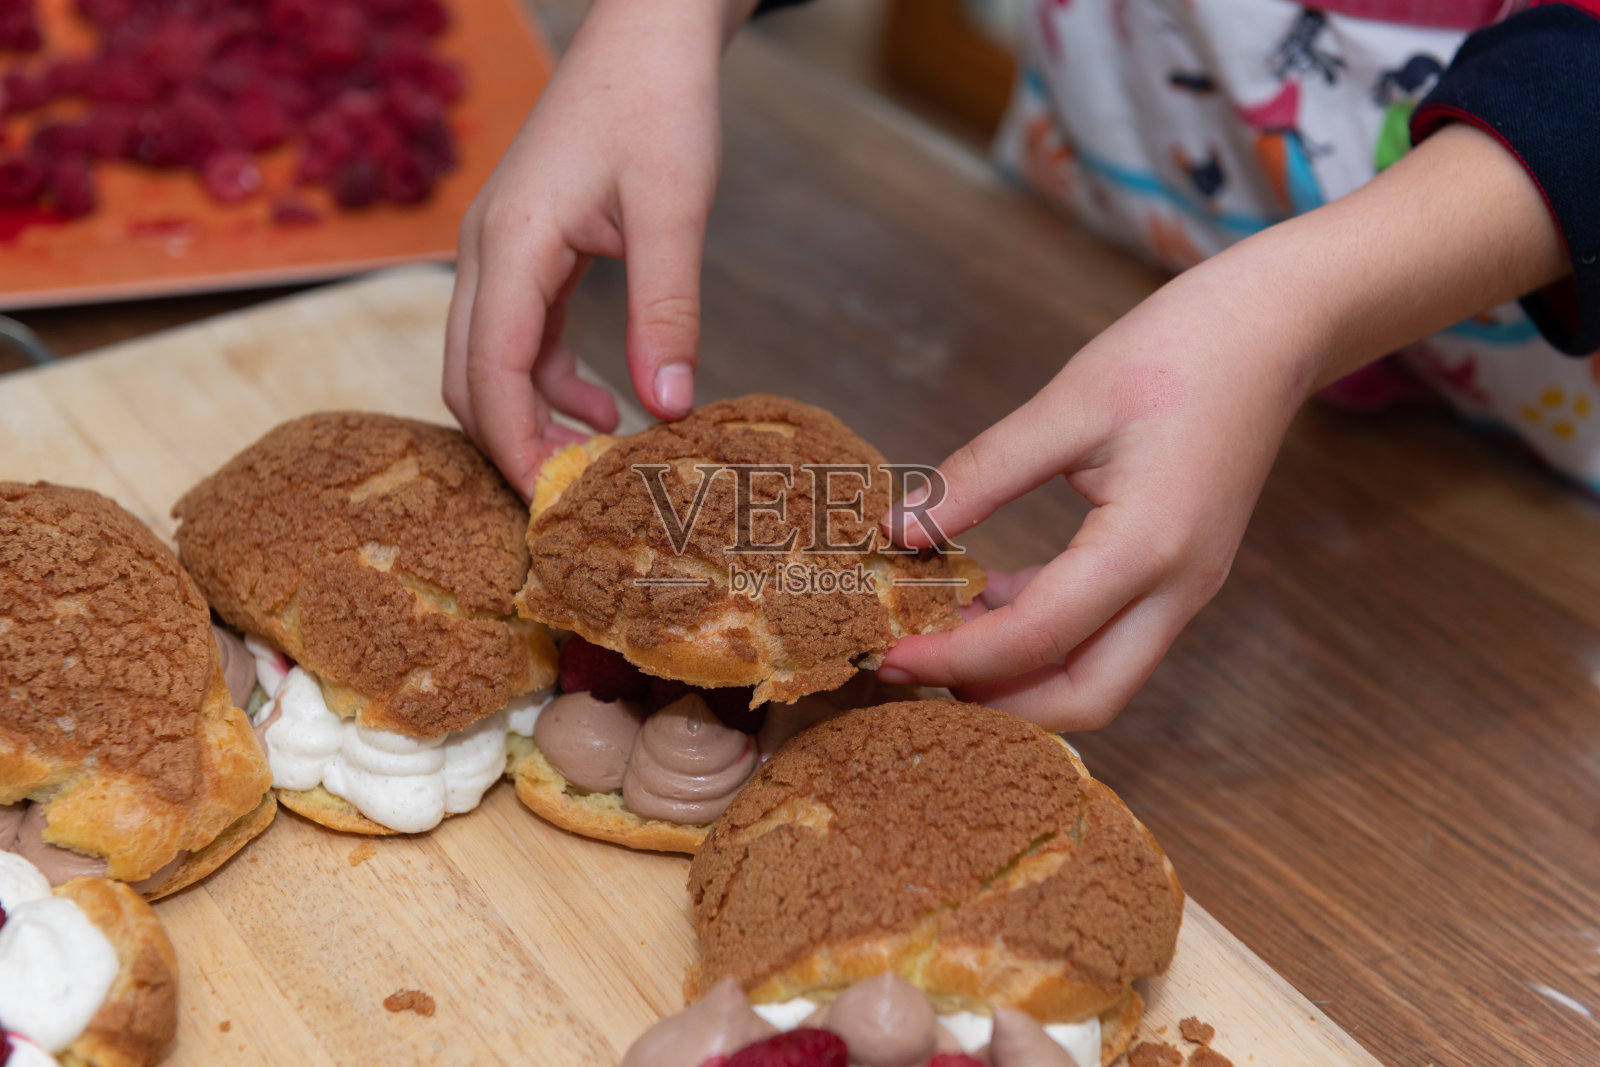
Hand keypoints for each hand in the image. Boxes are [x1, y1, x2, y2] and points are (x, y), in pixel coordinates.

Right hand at [445, 0, 748, 495]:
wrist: (646, 34)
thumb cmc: (657, 104)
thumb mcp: (673, 210)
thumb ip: (668, 310)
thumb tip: (667, 409)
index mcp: (510, 242)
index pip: (490, 373)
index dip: (515, 447)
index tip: (555, 506)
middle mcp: (486, 249)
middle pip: (468, 377)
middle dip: (510, 444)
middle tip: (571, 504)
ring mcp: (499, 249)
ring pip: (486, 360)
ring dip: (530, 417)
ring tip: (596, 463)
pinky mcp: (525, 249)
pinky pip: (517, 335)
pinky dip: (549, 380)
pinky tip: (604, 406)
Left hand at [877, 122, 1566, 730]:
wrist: (1272, 330)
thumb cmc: (1176, 351)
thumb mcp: (1065, 407)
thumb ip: (980, 474)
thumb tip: (900, 531)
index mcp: (1147, 547)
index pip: (1036, 638)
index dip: (954, 656)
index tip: (886, 656)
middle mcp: (1176, 588)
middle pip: (1084, 698)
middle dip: (996, 703)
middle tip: (914, 670)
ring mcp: (1183, 588)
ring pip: (1098, 676)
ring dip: (1018, 673)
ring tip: (936, 631)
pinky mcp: (1177, 575)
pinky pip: (1106, 634)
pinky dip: (1043, 634)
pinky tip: (983, 593)